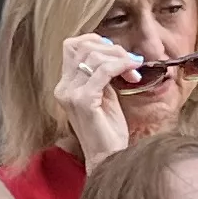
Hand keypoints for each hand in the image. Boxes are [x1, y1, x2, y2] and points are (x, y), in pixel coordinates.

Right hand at [53, 33, 142, 157]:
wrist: (109, 158)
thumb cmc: (108, 129)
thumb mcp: (104, 94)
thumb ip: (102, 73)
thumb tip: (114, 51)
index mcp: (65, 85)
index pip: (72, 46)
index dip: (95, 40)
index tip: (117, 51)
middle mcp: (63, 88)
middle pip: (82, 46)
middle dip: (112, 49)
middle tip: (131, 62)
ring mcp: (71, 94)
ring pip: (94, 56)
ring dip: (120, 58)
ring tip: (134, 72)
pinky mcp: (83, 101)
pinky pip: (104, 71)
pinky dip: (121, 66)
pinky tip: (133, 72)